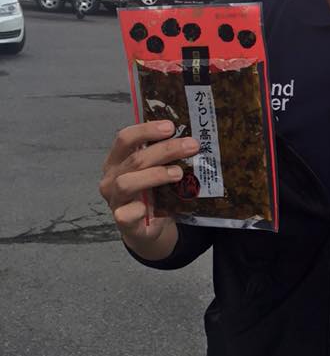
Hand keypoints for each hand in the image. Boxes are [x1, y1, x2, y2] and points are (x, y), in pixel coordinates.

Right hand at [99, 120, 198, 257]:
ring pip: (127, 183)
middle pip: (135, 159)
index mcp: (117, 161)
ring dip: (156, 175)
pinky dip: (142, 209)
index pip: (125, 139)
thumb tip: (189, 139)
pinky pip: (127, 213)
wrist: (148, 229)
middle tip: (191, 145)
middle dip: (165, 150)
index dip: (146, 130)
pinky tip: (161, 207)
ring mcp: (114, 200)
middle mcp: (111, 178)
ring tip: (179, 173)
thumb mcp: (155, 171)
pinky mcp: (122, 221)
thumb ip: (162, 157)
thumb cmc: (152, 194)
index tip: (171, 126)